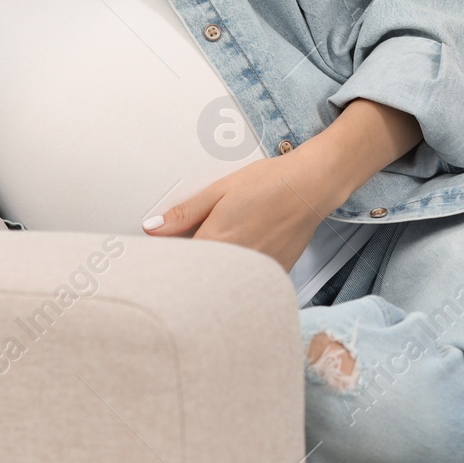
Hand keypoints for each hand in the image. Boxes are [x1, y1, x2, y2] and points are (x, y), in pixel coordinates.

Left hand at [142, 143, 341, 273]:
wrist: (311, 185)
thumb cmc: (269, 182)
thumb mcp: (219, 190)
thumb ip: (185, 213)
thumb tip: (153, 228)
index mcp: (217, 238)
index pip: (180, 264)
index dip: (170, 261)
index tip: (164, 257)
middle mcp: (237, 260)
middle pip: (202, 276)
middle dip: (193, 268)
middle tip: (200, 244)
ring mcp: (258, 271)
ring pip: (226, 281)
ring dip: (218, 271)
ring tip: (231, 243)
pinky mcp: (275, 274)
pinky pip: (249, 281)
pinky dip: (242, 273)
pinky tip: (247, 251)